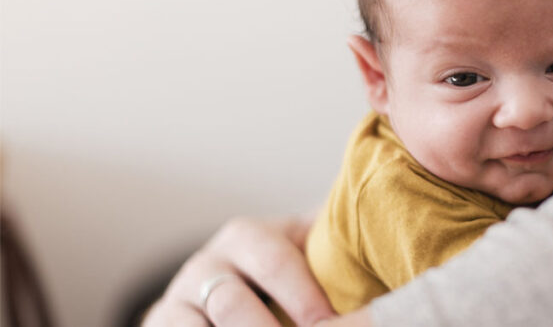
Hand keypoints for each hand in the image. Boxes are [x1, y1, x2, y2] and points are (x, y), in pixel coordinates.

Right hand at [143, 215, 334, 326]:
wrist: (217, 284)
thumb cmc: (282, 271)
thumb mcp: (303, 248)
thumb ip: (335, 245)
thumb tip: (392, 247)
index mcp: (246, 237)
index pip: (275, 262)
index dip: (304, 297)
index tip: (329, 322)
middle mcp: (204, 266)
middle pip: (232, 305)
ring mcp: (176, 301)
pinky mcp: (159, 325)